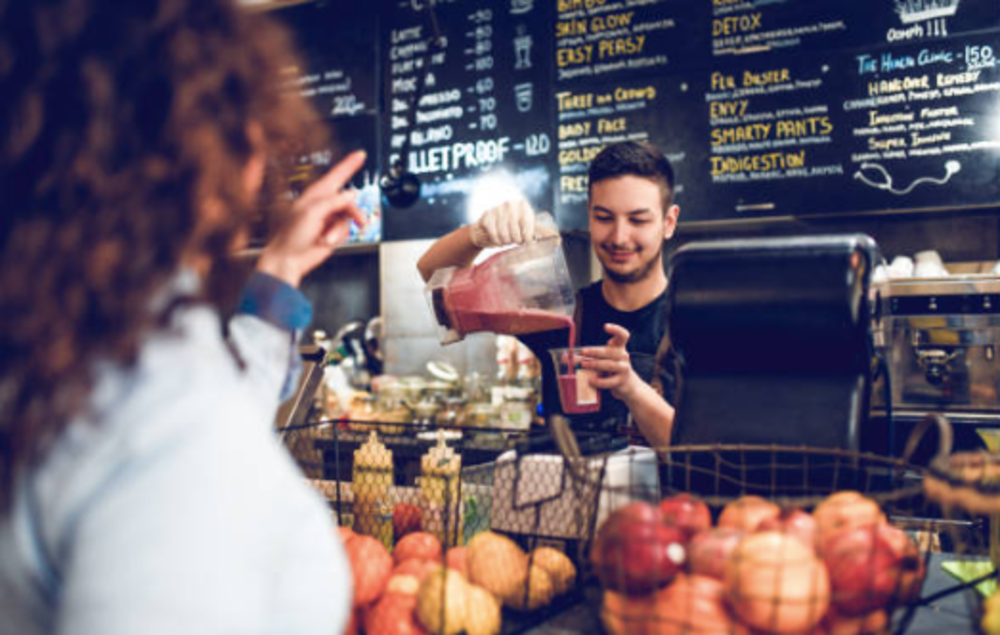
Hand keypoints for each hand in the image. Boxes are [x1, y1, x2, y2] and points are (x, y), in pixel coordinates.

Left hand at [256, 150, 366, 286]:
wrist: (290, 259)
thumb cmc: (291, 236)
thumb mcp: (311, 213)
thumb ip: (333, 202)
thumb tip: (350, 195)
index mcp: (315, 194)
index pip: (336, 174)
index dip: (349, 164)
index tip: (360, 155)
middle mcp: (324, 205)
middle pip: (349, 200)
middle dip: (353, 211)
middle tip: (359, 220)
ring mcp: (329, 218)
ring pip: (349, 216)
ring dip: (341, 229)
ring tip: (330, 236)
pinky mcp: (333, 232)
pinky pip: (346, 229)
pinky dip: (339, 236)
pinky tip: (327, 240)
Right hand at [470, 199, 555, 247]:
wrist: (489, 226)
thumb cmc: (512, 225)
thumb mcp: (528, 226)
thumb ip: (542, 232)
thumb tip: (558, 240)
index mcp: (523, 205)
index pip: (528, 228)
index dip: (527, 238)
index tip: (525, 240)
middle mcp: (510, 204)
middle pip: (516, 235)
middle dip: (515, 240)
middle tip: (514, 238)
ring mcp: (497, 210)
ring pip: (505, 236)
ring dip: (506, 241)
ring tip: (506, 237)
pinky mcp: (486, 217)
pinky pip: (494, 236)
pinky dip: (497, 241)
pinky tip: (498, 238)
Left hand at [581, 324, 641, 400]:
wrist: (626, 385)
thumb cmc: (610, 369)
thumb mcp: (601, 360)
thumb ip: (586, 357)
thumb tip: (565, 357)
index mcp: (619, 348)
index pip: (623, 335)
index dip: (616, 330)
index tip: (605, 327)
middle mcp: (623, 356)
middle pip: (610, 351)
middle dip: (595, 351)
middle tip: (582, 352)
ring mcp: (623, 369)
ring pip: (609, 365)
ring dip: (595, 364)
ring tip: (583, 364)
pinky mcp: (621, 381)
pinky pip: (609, 381)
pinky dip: (599, 381)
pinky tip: (590, 380)